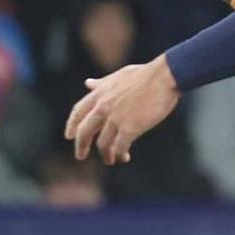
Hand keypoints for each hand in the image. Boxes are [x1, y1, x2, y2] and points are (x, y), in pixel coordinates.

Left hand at [64, 55, 179, 164]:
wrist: (165, 76)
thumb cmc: (145, 74)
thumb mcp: (118, 75)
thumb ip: (102, 83)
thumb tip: (88, 83)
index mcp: (100, 93)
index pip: (78, 112)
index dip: (72, 125)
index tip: (69, 136)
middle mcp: (103, 107)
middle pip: (85, 131)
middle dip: (81, 146)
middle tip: (80, 156)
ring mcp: (116, 118)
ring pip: (103, 144)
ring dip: (106, 154)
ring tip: (111, 160)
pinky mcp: (130, 128)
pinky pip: (120, 147)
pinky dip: (120, 154)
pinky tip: (124, 157)